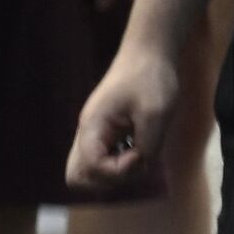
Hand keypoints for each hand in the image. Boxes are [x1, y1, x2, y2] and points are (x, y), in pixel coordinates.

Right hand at [74, 35, 190, 195]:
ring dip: (114, 173)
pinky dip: (118, 163)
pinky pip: (101, 159)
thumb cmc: (150, 80)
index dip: (119, 171)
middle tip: (135, 164)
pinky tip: (139, 150)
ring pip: (88, 170)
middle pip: (78, 176)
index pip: (92, 167)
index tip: (142, 156)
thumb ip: (147, 146)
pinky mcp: (105, 132)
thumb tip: (142, 166)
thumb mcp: (156, 114)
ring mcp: (94, 134)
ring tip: (139, 158)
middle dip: (109, 179)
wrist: (147, 54)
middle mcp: (87, 134)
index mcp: (93, 127)